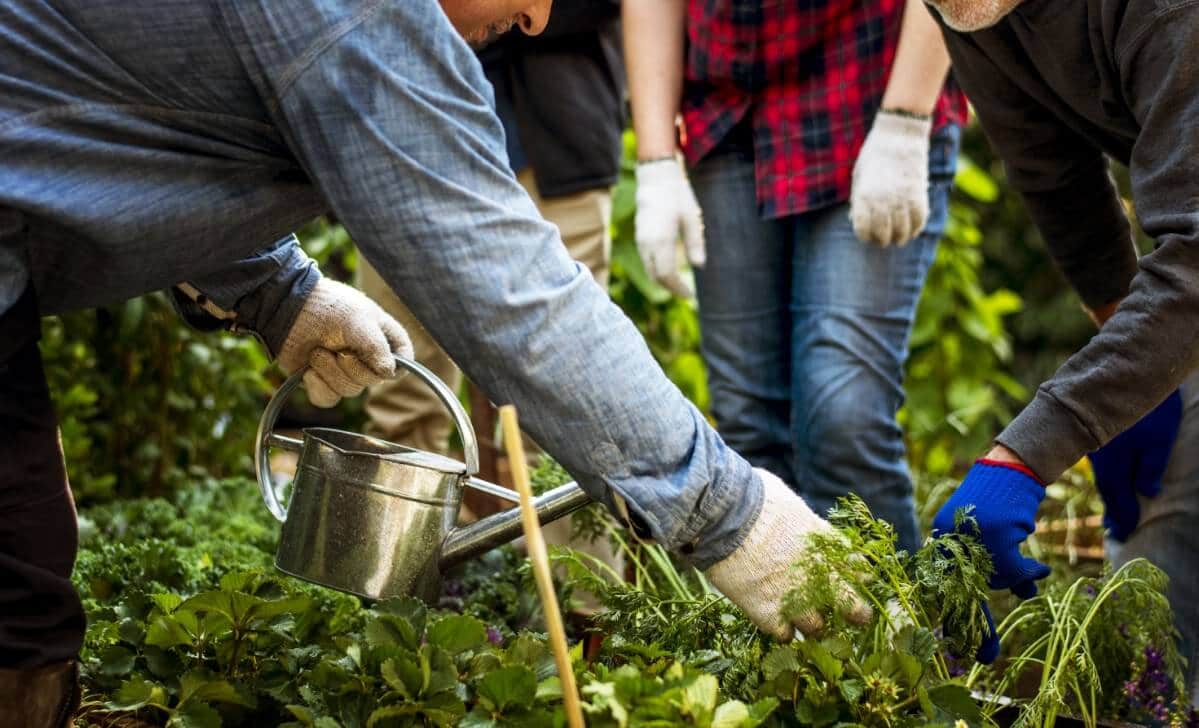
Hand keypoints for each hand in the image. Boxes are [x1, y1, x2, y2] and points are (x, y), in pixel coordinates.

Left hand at [278, 278, 413, 407]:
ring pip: (349, 390)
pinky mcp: (323, 381)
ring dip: (329, 371)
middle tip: (337, 348)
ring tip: (317, 352)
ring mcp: (345, 371)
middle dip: (350, 366)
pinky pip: (328, 399)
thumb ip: (376, 347)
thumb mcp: (358, 320)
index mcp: (385, 339)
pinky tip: (308, 370)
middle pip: (372, 381)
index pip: (404, 364)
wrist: (289, 308)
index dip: (397, 369)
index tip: (382, 364)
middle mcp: (368, 358)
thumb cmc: (329, 307)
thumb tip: (389, 373)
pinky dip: (317, 385)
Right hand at [634, 157, 705, 297]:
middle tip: (686, 293)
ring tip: (679, 284)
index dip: (678, 289)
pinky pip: (647, 260)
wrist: (656, 179)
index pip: (666, 275)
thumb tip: (699, 266)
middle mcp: (647, 244)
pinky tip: (670, 269)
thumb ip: (695, 244)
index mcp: (661, 241)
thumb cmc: (677, 197)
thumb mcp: (692, 219)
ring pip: (649, 270)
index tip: (690, 296)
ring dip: (663, 280)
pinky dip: (657, 269)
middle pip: (656, 276)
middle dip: (670, 288)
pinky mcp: (639, 237)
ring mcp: (641, 240)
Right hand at [705, 468, 871, 639]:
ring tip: (803, 622)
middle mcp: (820, 575)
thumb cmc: (754, 497)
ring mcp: (797, 598)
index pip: (857, 567)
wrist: (727, 517)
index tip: (853, 579)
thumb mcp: (788, 500)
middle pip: (852, 606)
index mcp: (827, 543)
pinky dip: (780, 630)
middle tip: (853, 618)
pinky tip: (774, 622)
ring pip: (817, 628)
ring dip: (812, 625)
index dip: (855, 575)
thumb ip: (797, 517)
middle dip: (855, 613)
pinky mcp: (769, 614)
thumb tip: (789, 515)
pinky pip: (784, 635)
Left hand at [850, 110, 931, 245]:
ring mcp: (902, 199)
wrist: (900, 134)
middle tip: (882, 240)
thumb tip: (854, 220)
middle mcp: (883, 200)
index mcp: (864, 196)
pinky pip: (919, 220)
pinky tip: (911, 230)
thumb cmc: (874, 155)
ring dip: (899, 238)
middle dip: (881, 240)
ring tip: (897, 238)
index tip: (866, 236)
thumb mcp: (858, 176)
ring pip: (902, 231)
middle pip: (882, 234)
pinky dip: (915, 228)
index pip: (862, 229)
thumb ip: (857, 199)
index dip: (864, 236)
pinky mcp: (919, 195)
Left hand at [933, 458, 1048, 663]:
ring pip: (996, 580)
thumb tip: (1024, 595)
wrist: (1013, 467)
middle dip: (979, 623)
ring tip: (1029, 574)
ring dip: (1015, 579)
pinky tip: (1038, 571)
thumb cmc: (1002, 502)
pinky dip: (1028, 574)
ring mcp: (971, 536)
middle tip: (984, 657)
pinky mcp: (994, 532)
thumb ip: (999, 567)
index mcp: (940, 541)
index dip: (952, 620)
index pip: (941, 588)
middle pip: (965, 592)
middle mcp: (949, 539)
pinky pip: (1014, 571)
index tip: (958, 650)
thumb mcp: (993, 538)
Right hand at [1089, 389, 1182, 541]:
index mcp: (1113, 466)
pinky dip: (1107, 480)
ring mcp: (1095, 448)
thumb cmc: (1150, 410)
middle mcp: (1099, 460)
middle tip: (1117, 532)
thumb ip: (1150, 470)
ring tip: (1113, 514)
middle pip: (1107, 491)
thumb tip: (1148, 494)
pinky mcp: (1094, 437)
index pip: (1119, 499)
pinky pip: (1101, 467)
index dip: (1125, 518)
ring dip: (1109, 497)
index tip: (1126, 536)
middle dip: (1114, 512)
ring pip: (1103, 479)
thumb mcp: (1158, 442)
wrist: (1128, 374)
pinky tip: (1110, 482)